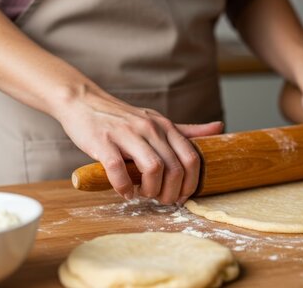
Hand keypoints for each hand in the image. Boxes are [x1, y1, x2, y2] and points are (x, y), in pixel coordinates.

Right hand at [55, 87, 222, 204]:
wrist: (83, 102)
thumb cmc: (122, 118)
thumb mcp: (157, 121)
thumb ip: (187, 130)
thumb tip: (219, 127)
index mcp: (165, 126)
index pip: (192, 157)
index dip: (192, 182)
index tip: (183, 196)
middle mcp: (150, 128)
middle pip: (175, 168)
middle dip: (172, 192)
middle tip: (163, 200)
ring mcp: (127, 134)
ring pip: (153, 168)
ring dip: (151, 190)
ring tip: (144, 195)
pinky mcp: (103, 141)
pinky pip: (118, 169)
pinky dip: (124, 187)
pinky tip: (124, 192)